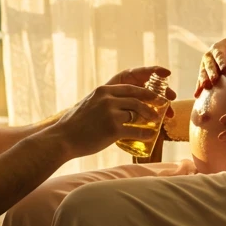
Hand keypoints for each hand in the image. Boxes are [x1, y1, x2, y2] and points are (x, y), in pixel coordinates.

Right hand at [54, 67, 176, 157]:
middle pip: (138, 97)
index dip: (146, 90)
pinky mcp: (113, 129)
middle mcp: (108, 99)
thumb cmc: (74, 125)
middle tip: (163, 106)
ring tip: (156, 121)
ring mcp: (111, 113)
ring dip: (151, 117)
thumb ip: (103, 102)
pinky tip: (150, 136)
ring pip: (138, 113)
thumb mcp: (88, 104)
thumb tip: (119, 106)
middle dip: (153, 101)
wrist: (62, 139)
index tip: (156, 93)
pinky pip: (136, 130)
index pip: (130, 86)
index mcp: (103, 90)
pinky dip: (145, 133)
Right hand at [194, 37, 225, 96]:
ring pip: (203, 72)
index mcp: (218, 48)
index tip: (225, 70)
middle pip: (209, 64)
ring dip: (203, 80)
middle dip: (211, 72)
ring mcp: (204, 65)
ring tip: (206, 87)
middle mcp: (209, 56)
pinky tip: (197, 95)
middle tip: (214, 80)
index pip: (219, 55)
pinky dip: (198, 87)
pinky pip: (200, 80)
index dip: (222, 62)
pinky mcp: (203, 73)